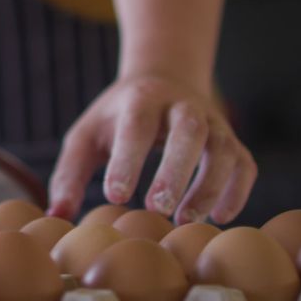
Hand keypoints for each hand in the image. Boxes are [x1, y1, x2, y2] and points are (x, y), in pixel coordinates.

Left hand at [47, 75, 256, 224]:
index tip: (115, 196)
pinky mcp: (232, 142)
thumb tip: (56, 215)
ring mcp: (213, 123)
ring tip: (185, 220)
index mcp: (141, 100)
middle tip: (157, 208)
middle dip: (175, 169)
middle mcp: (182, 106)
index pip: (136, 125)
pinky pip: (244, 164)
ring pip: (223, 148)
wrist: (166, 80)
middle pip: (188, 130)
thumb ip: (69, 173)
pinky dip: (237, 190)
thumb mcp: (87, 135)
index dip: (128, 159)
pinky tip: (220, 217)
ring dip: (208, 185)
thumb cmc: (118, 118)